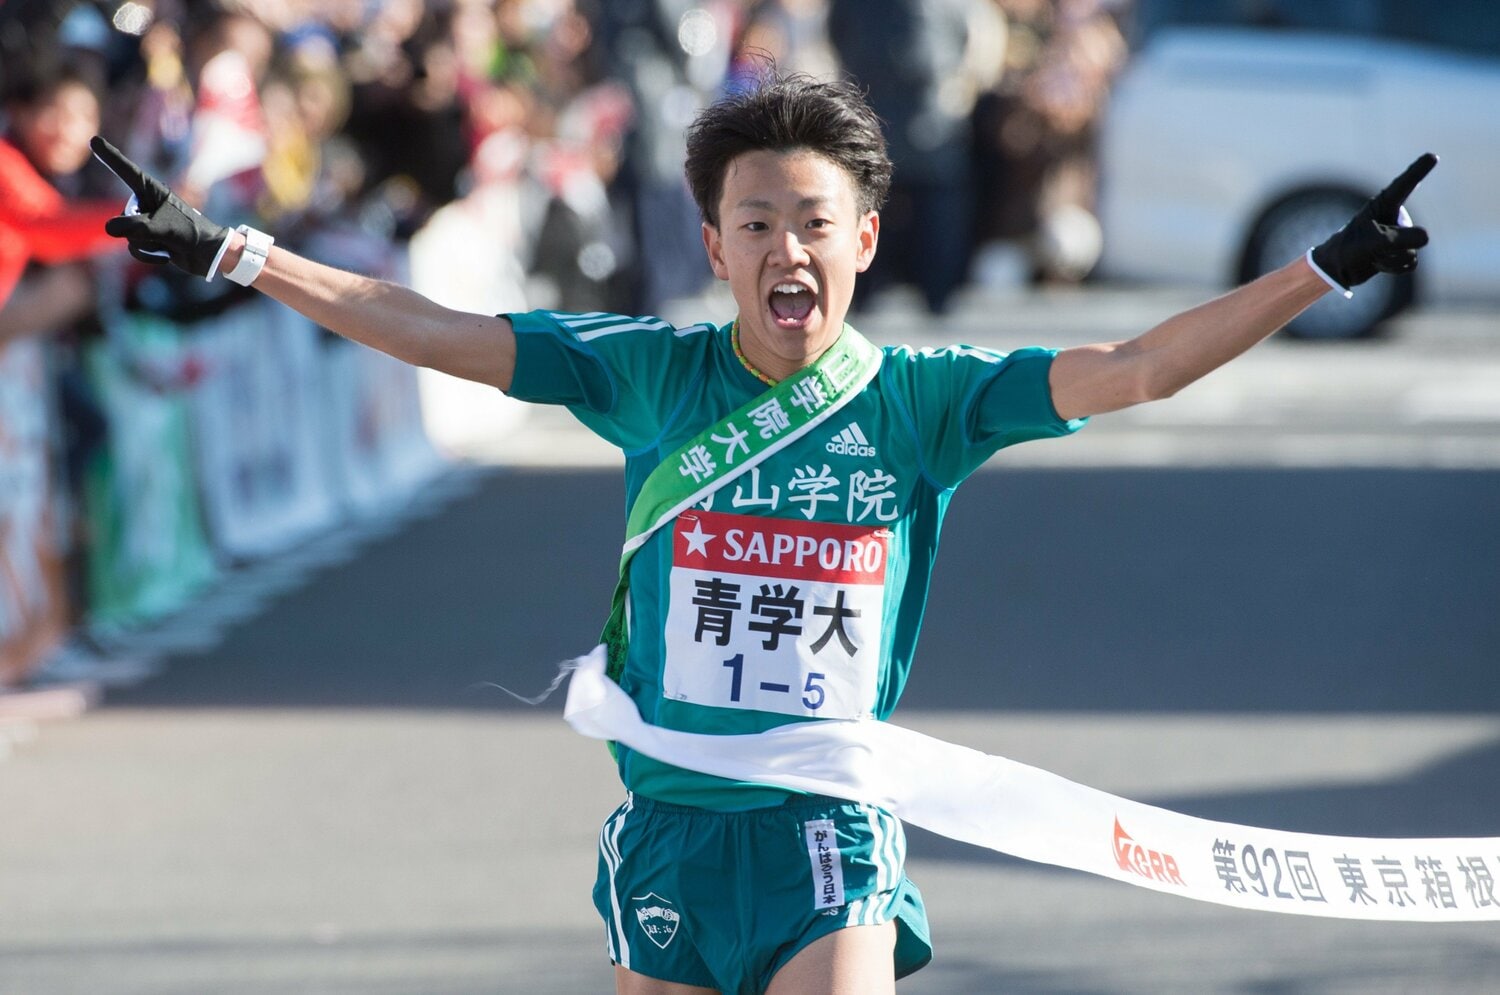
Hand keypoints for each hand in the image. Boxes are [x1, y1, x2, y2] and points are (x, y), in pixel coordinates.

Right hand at [90, 136, 229, 277]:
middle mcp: (146, 203)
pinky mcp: (147, 238)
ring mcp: (145, 221)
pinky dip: (148, 255)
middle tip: (166, 233)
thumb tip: (108, 228)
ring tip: (169, 243)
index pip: (126, 171)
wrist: (209, 256)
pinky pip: (134, 248)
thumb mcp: (162, 228)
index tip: (94, 140)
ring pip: (127, 235)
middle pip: (124, 217)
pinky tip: (166, 255)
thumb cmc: (190, 234)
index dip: (109, 156)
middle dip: (140, 231)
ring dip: (146, 244)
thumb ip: (134, 227)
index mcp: (153, 190)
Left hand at [1310, 153, 1437, 290]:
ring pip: (1412, 250)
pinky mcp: (1403, 249)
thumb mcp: (1372, 243)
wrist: (1336, 269)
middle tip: (1371, 250)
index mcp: (1384, 205)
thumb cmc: (1349, 249)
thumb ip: (1399, 239)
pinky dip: (1395, 267)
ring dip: (1392, 259)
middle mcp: (1395, 216)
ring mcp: (1401, 233)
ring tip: (1372, 255)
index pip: (1405, 185)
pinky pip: (1411, 262)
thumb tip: (1426, 238)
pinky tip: (1379, 263)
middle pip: (1413, 234)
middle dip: (1394, 248)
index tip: (1432, 156)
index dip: (1419, 170)